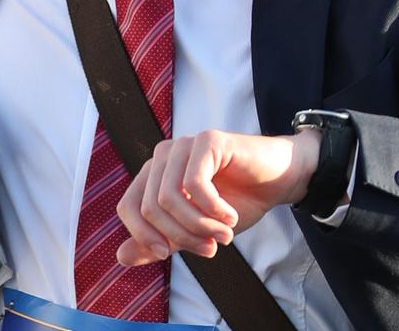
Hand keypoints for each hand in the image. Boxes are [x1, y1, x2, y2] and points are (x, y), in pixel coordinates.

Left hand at [115, 129, 320, 266]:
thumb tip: (120, 257)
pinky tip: (230, 216)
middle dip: (181, 236)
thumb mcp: (194, 230)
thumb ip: (160, 242)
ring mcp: (184, 145)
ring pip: (170, 197)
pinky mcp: (208, 140)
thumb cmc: (238, 202)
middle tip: (210, 247)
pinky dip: (213, 209)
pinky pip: (195, 184)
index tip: (166, 255)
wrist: (278, 181)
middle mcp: (164, 156)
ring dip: (200, 225)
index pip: (128, 206)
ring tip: (224, 235)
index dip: (143, 235)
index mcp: (155, 174)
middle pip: (151, 207)